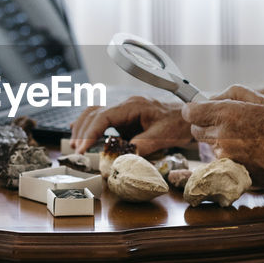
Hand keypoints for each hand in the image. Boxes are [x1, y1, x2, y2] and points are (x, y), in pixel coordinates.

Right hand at [69, 95, 194, 155]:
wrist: (188, 118)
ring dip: (83, 127)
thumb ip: (142, 145)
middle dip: (82, 131)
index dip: (90, 132)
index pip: (104, 116)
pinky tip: (80, 133)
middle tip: (76, 150)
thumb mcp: (162, 136)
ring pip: (95, 113)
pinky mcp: (124, 118)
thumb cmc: (177, 124)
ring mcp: (124, 110)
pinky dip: (90, 125)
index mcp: (133, 105)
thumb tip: (124, 157)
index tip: (82, 148)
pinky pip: (102, 118)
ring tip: (75, 144)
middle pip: (95, 113)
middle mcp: (125, 105)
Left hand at [182, 85, 263, 188]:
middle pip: (196, 130)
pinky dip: (225, 157)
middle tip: (224, 125)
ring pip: (208, 146)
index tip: (198, 111)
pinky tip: (244, 155)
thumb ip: (234, 93)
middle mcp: (222, 135)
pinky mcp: (228, 172)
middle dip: (205, 126)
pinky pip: (217, 161)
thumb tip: (213, 97)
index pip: (190, 112)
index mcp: (228, 113)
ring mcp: (224, 156)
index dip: (193, 111)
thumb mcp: (263, 101)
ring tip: (242, 141)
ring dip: (217, 142)